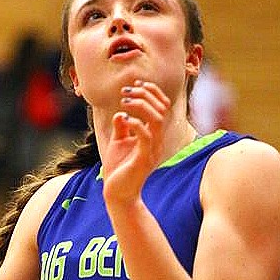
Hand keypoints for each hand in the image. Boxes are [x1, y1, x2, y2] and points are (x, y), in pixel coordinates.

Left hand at [102, 80, 170, 203]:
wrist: (117, 194)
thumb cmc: (119, 169)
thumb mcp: (118, 143)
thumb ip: (122, 127)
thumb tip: (120, 113)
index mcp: (153, 135)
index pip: (162, 107)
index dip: (152, 91)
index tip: (135, 84)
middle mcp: (157, 141)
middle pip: (162, 108)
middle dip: (145, 94)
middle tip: (126, 91)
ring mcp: (152, 150)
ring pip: (157, 119)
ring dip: (141, 105)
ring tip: (124, 101)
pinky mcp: (143, 159)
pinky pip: (145, 136)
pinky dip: (135, 123)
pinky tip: (124, 119)